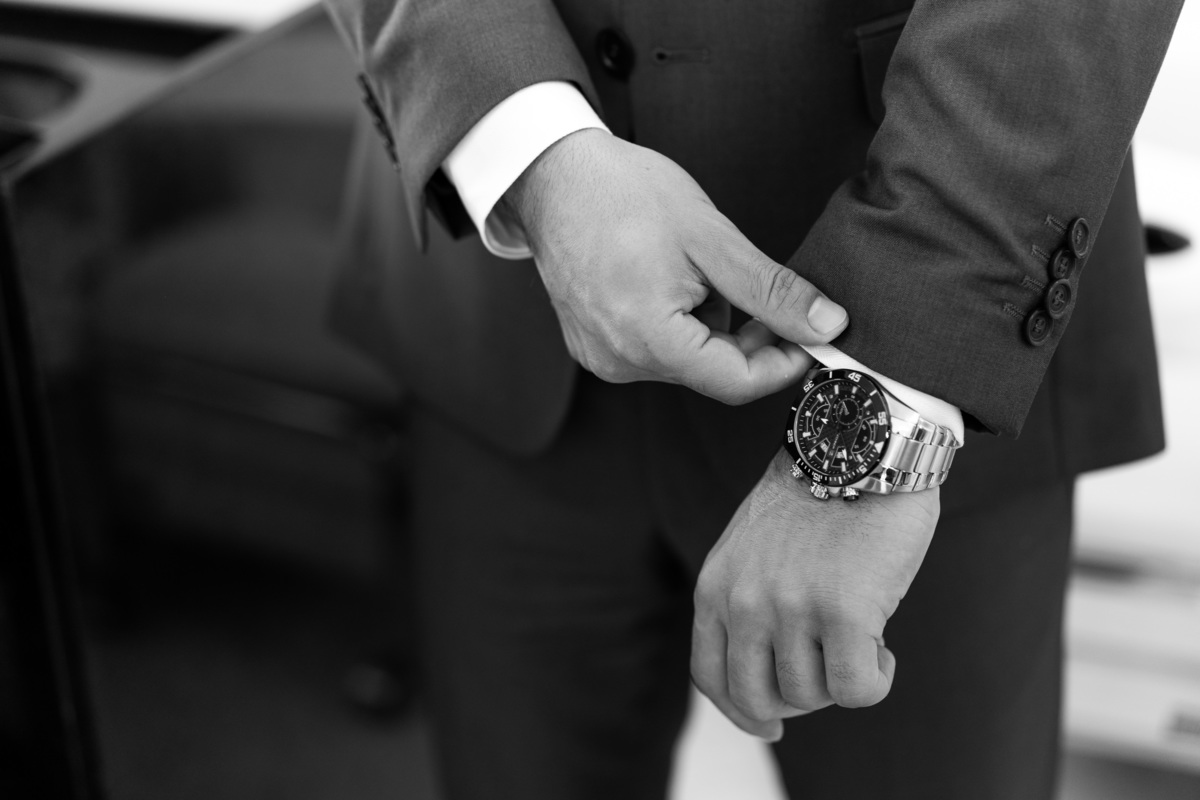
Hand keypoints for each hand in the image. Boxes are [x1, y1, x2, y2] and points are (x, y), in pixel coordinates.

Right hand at [502, 129, 847, 404]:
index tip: (811, 331)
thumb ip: (772, 291)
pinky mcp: (593, 347)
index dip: (785, 361)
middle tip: (752, 283)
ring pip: (687, 362)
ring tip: (690, 269)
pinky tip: (662, 279)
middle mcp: (620, 361)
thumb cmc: (624, 194)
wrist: (553, 176)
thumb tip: (827, 325)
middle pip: (713, 374)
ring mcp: (602, 358)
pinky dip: (675, 323)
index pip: (738, 383)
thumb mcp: (712, 238)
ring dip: (708, 326)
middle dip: (745, 337)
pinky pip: (655, 350)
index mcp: (649, 338)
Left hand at [691, 449, 939, 740]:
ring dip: (841, 679)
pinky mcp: (844, 612)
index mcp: (716, 585)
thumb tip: (770, 669)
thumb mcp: (754, 545)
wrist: (861, 442)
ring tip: (861, 637)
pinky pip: (856, 690)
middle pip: (758, 698)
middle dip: (798, 700)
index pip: (710, 676)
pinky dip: (875, 681)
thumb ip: (748, 599)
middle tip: (829, 673)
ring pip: (811, 696)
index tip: (770, 725)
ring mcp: (791, 608)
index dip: (740, 713)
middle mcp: (745, 601)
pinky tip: (884, 648)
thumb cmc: (820, 492)